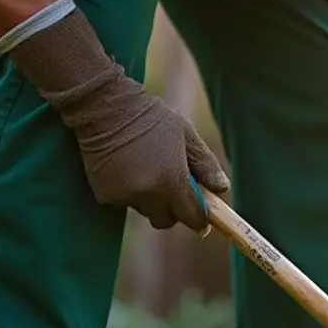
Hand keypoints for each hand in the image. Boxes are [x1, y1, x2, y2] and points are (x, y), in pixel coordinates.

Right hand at [8, 8, 229, 230]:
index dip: (199, 218)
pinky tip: (126, 167)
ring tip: (146, 168)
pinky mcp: (105, 195)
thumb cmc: (152, 118)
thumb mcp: (186, 135)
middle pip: (165, 220)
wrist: (105, 108)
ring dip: (149, 199)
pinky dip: (128, 192)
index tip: (202, 214)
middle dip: (172, 210)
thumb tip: (222, 189)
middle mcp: (147, 194)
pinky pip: (124, 202)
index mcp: (171, 180)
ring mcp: (124, 196)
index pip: (191, 217)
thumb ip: (207, 164)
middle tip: (171, 188)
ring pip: (144, 210)